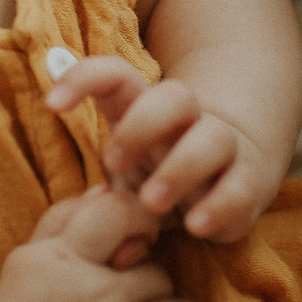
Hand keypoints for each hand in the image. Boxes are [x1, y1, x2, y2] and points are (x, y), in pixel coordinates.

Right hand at [0, 186, 213, 301]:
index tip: (139, 237)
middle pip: (160, 271)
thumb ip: (68, 217)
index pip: (122, 213)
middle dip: (149, 283)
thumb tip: (109, 190)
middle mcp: (99, 297)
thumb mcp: (30, 254)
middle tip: (129, 299)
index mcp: (68, 259)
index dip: (140, 219)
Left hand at [48, 57, 281, 242]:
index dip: (85, 78)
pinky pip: (243, 186)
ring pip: (214, 139)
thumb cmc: (160, 173)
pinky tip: (195, 227)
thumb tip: (61, 151)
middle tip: (113, 164)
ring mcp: (223, 149)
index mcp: (150, 109)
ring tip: (150, 204)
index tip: (52, 104)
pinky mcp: (249, 183)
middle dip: (142, 127)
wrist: (230, 184)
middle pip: (176, 97)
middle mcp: (190, 121)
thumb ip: (94, 166)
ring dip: (179, 170)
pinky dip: (220, 206)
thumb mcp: (125, 165)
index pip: (118, 75)